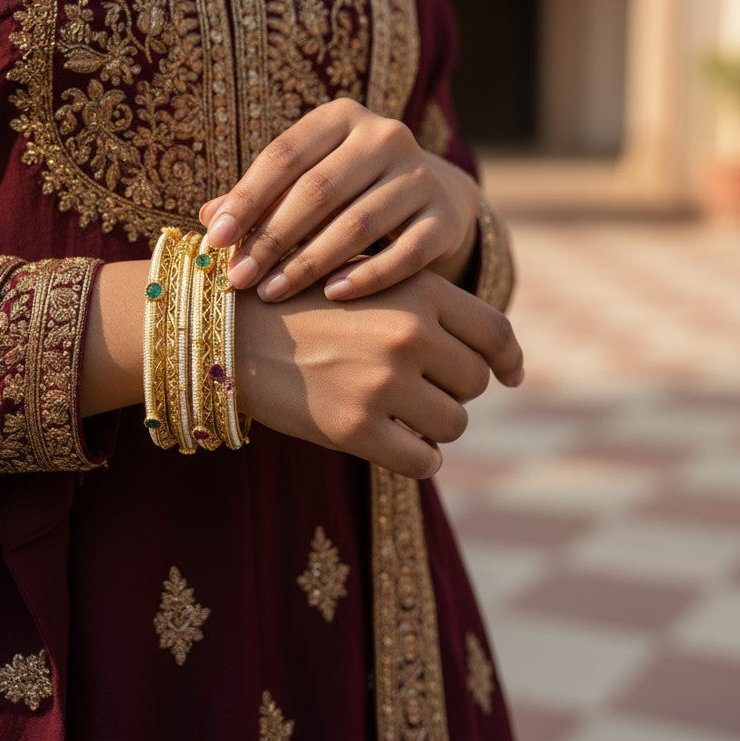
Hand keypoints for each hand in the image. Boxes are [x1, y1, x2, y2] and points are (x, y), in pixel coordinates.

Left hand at [199, 99, 478, 302]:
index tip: (215, 241)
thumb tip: (208, 220)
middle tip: (239, 278)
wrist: (432, 195)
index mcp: (341, 117)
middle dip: (272, 238)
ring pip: (358, 222)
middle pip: (318, 190)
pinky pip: (405, 252)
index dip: (247, 199)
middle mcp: (385, 136)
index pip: (284, 155)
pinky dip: (368, 276)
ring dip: (310, 263)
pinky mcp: (445, 217)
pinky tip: (332, 295)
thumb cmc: (347, 189)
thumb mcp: (305, 179)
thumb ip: (261, 196)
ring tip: (273, 293)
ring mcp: (421, 175)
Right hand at [235, 268, 522, 477]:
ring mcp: (383, 383)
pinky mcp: (355, 429)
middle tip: (415, 389)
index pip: (496, 332)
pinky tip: (390, 444)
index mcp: (416, 291)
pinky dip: (415, 458)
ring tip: (395, 413)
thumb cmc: (297, 301)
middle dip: (453, 391)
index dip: (510, 359)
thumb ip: (421, 303)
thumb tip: (490, 353)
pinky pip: (423, 462)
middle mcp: (408, 334)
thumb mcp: (362, 278)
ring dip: (432, 427)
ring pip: (453, 425)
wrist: (227, 330)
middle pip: (475, 383)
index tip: (512, 376)